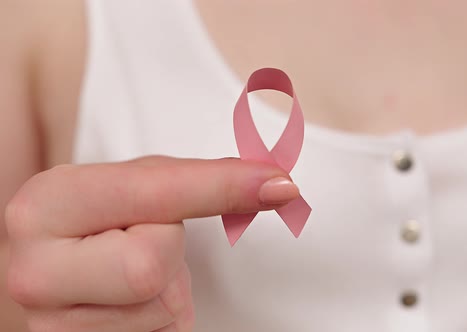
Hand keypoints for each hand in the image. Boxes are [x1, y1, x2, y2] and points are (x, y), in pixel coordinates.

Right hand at [4, 156, 298, 331]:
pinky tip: (131, 303)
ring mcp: (51, 326)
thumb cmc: (103, 222)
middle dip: (168, 252)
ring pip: (162, 306)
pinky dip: (162, 316)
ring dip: (167, 289)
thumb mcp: (135, 187)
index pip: (152, 197)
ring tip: (131, 274)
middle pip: (149, 267)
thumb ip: (198, 181)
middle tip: (145, 240)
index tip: (277, 185)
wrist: (60, 268)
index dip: (220, 188)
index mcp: (44, 206)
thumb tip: (277, 185)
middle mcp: (32, 271)